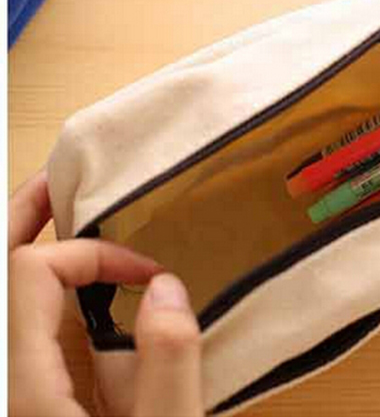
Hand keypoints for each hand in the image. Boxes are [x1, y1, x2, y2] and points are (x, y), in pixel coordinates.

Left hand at [9, 172, 204, 415]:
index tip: (151, 274)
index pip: (31, 271)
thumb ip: (168, 364)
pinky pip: (19, 316)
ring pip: (6, 292)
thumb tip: (166, 289)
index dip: (93, 253)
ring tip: (54, 210)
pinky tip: (67, 280)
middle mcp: (4, 376)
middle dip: (23, 215)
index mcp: (24, 384)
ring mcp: (10, 383)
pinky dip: (35, 282)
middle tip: (58, 180)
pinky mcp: (25, 392)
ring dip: (25, 243)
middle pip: (0, 269)